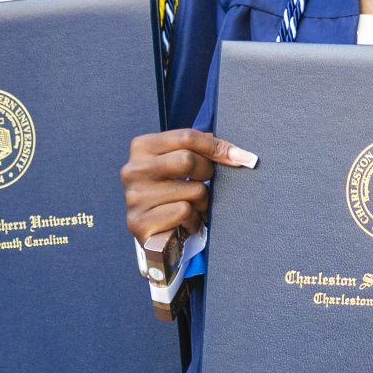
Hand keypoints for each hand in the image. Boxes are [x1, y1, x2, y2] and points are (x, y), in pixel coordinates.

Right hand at [120, 130, 256, 250]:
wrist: (156, 236)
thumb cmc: (173, 193)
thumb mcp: (181, 164)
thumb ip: (202, 150)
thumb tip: (240, 154)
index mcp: (142, 147)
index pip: (186, 136)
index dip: (216, 146)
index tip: (240, 157)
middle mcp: (132, 170)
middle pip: (188, 160)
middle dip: (207, 174)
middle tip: (204, 185)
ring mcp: (134, 197)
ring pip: (192, 190)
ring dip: (202, 202)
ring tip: (192, 208)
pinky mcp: (139, 222)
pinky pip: (185, 212)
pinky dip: (193, 220)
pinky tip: (185, 223)